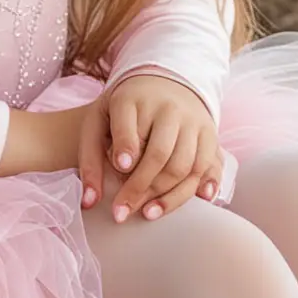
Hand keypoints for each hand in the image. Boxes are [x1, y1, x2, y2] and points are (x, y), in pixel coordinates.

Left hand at [78, 74, 224, 222]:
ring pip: (184, 165)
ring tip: (145, 214)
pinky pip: (207, 166)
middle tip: (122, 212)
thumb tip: (88, 202)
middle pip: (159, 153)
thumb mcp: (98, 123)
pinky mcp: (209, 134)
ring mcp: (192, 121)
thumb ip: (90, 160)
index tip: (121, 167)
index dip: (127, 145)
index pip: (130, 125)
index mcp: (132, 99)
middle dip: (140, 187)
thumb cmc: (123, 114)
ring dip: (165, 195)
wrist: (162, 83)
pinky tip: (187, 202)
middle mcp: (167, 108)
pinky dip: (197, 188)